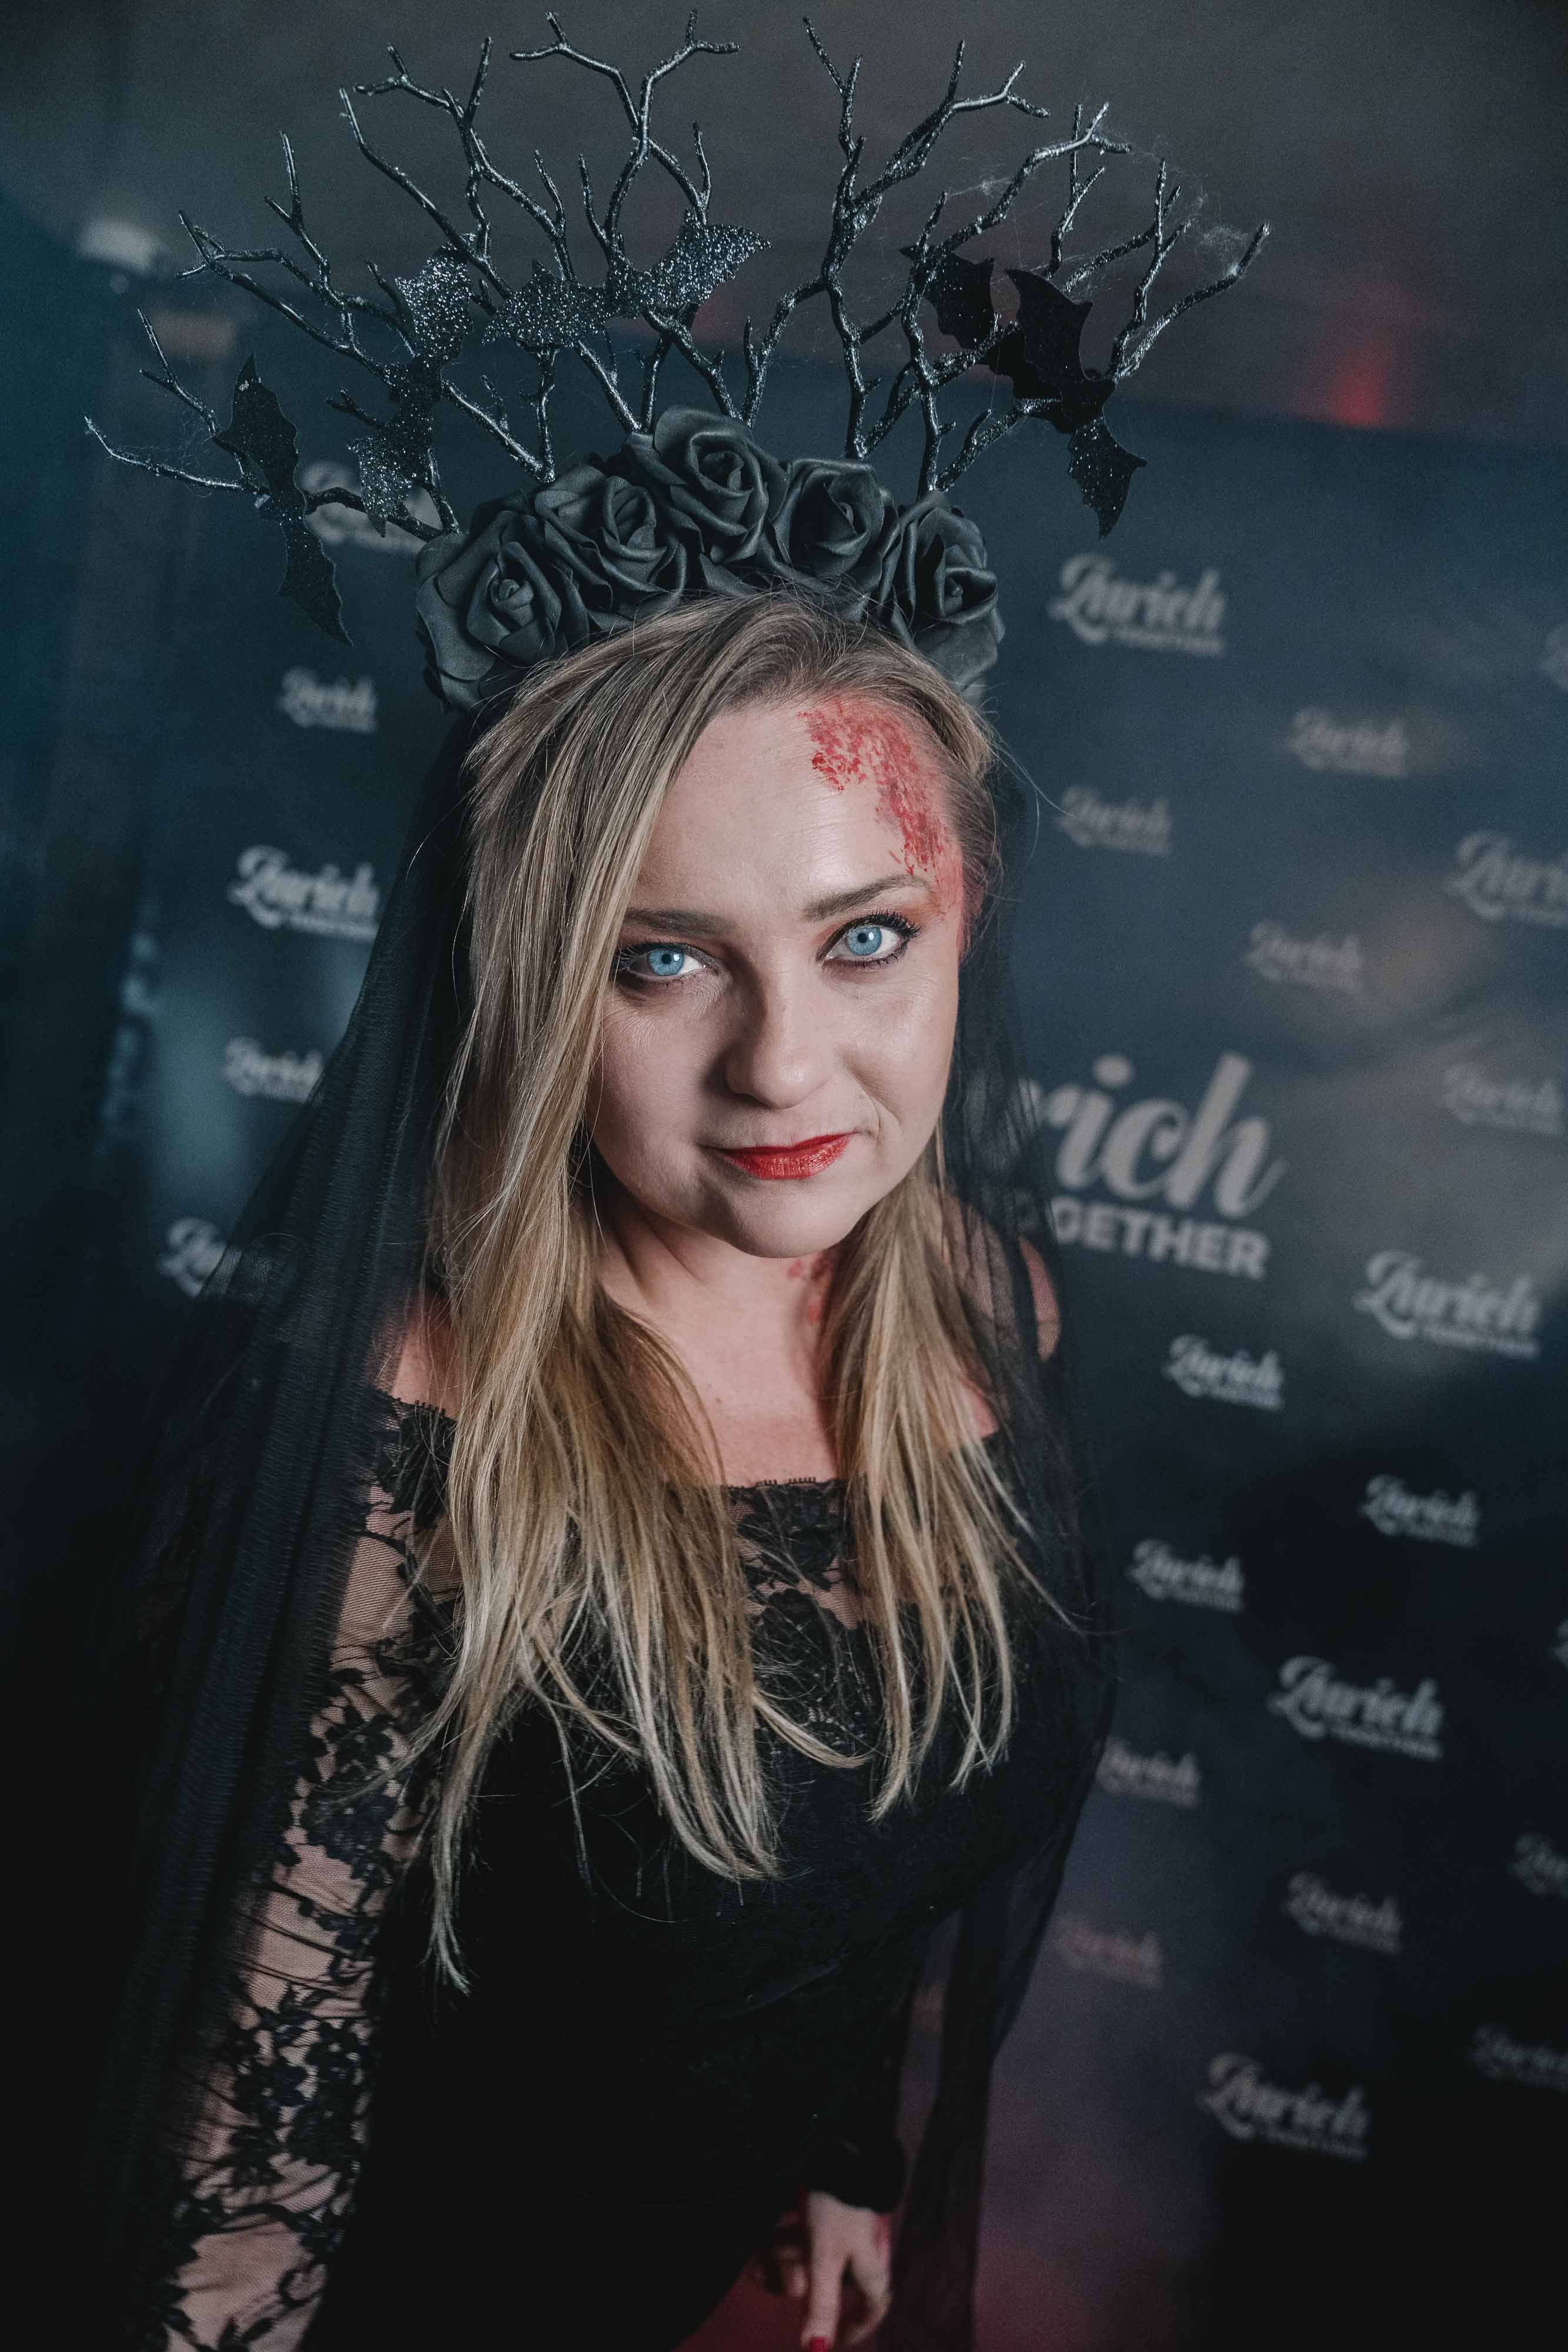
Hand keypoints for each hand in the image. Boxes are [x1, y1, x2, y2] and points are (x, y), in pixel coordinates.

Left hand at [751, 2189, 892, 2347]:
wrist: (841, 2144)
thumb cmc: (837, 2206)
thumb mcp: (825, 2259)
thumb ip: (822, 2306)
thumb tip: (818, 2351)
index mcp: (871, 2265)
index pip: (873, 2306)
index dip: (856, 2325)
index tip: (837, 2338)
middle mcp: (862, 2248)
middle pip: (830, 2279)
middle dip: (795, 2282)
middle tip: (764, 2278)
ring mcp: (847, 2225)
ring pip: (812, 2254)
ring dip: (782, 2258)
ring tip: (753, 2261)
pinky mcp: (830, 2204)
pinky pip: (806, 2231)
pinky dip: (784, 2237)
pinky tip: (761, 2240)